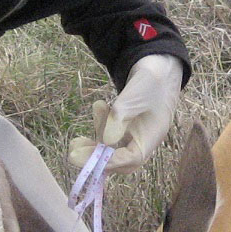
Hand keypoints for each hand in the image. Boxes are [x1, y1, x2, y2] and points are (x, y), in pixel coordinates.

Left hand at [68, 54, 182, 173]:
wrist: (158, 69)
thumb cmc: (151, 82)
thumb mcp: (135, 96)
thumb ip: (120, 117)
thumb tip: (106, 141)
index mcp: (150, 139)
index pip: (130, 159)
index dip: (108, 161)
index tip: (84, 157)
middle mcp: (141, 143)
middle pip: (118, 160)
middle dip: (94, 157)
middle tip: (72, 152)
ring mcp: (133, 136)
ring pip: (110, 148)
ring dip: (95, 137)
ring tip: (93, 114)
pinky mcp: (124, 129)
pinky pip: (108, 135)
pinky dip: (100, 124)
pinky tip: (99, 106)